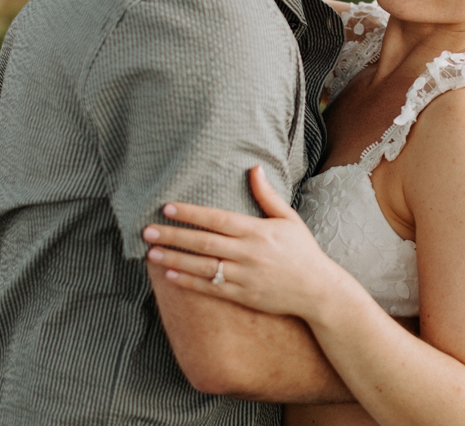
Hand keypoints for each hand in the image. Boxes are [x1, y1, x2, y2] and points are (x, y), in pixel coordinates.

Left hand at [143, 166, 348, 321]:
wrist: (317, 290)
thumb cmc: (303, 251)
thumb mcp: (289, 219)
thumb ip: (267, 196)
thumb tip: (254, 168)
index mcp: (258, 231)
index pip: (217, 219)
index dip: (191, 213)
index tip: (168, 207)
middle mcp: (248, 253)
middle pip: (204, 243)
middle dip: (173, 235)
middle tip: (147, 231)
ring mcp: (244, 276)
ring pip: (202, 266)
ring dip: (174, 259)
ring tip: (150, 253)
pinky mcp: (242, 296)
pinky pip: (210, 288)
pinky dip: (188, 282)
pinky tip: (169, 275)